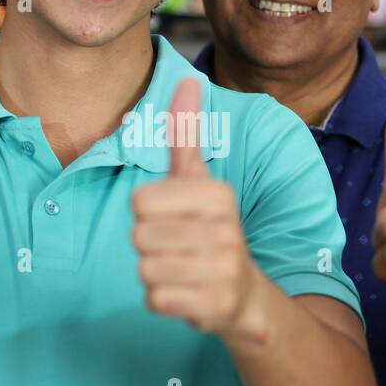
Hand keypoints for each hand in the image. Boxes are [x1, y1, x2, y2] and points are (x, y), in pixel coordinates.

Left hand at [132, 78, 255, 335]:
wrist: (247, 295)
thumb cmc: (213, 230)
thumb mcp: (201, 180)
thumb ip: (186, 133)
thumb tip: (186, 79)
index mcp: (218, 194)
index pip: (139, 201)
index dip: (148, 213)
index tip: (176, 218)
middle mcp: (225, 230)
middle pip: (138, 236)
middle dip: (150, 245)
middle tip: (179, 247)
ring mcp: (223, 269)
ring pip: (145, 268)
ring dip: (156, 273)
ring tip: (183, 269)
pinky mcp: (215, 306)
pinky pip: (155, 299)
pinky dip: (163, 299)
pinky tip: (186, 293)